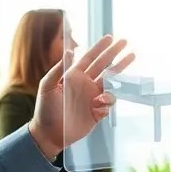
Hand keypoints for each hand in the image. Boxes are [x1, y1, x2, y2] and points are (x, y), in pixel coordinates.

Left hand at [28, 35, 134, 160]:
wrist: (49, 134)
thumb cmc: (44, 110)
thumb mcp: (47, 87)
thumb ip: (58, 69)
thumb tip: (70, 51)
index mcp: (73, 76)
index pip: (90, 58)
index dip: (100, 48)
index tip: (110, 38)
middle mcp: (85, 84)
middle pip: (105, 66)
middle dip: (115, 54)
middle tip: (125, 42)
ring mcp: (92, 97)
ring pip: (111, 83)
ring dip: (120, 74)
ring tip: (124, 71)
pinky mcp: (97, 111)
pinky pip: (108, 103)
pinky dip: (107, 103)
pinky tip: (97, 107)